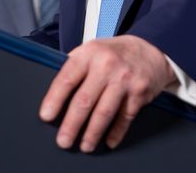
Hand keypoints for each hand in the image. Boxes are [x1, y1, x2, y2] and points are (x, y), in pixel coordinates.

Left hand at [38, 35, 173, 151]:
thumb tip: (55, 93)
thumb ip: (75, 66)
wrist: (149, 50)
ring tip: (84, 146)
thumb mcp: (92, 49)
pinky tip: (108, 141)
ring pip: (104, 112)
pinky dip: (116, 132)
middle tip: (63, 140)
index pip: (67, 78)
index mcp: (89, 54)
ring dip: (92, 133)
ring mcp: (124, 80)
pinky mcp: (139, 93)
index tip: (46, 116)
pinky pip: (125, 117)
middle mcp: (106, 65)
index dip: (55, 99)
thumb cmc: (114, 53)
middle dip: (72, 124)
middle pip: (85, 100)